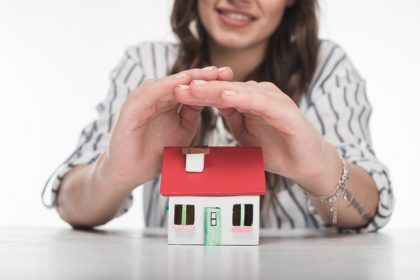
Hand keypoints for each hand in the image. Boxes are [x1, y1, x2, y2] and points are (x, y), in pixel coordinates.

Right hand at [98, 67, 233, 190]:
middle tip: (224, 71)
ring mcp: (142, 100)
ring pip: (166, 83)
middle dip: (202, 75)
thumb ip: (193, 112)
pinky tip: (180, 83)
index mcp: (167, 100)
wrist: (131, 172)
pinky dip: (165, 87)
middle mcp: (154, 96)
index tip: (231, 77)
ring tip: (207, 74)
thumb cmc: (156, 151)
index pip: (190, 86)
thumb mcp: (183, 129)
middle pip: (180, 80)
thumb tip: (213, 97)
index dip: (209, 81)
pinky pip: (149, 94)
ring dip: (186, 77)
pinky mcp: (131, 109)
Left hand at [174, 80, 341, 193]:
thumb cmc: (277, 150)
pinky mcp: (285, 110)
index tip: (175, 94)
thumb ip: (232, 120)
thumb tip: (211, 111)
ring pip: (240, 91)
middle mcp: (260, 95)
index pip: (218, 95)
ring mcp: (273, 100)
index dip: (197, 94)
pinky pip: (261, 102)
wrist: (305, 165)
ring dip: (217, 90)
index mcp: (249, 101)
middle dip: (201, 88)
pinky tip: (226, 96)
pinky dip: (243, 98)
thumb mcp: (245, 136)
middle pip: (226, 89)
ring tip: (195, 88)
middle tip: (178, 86)